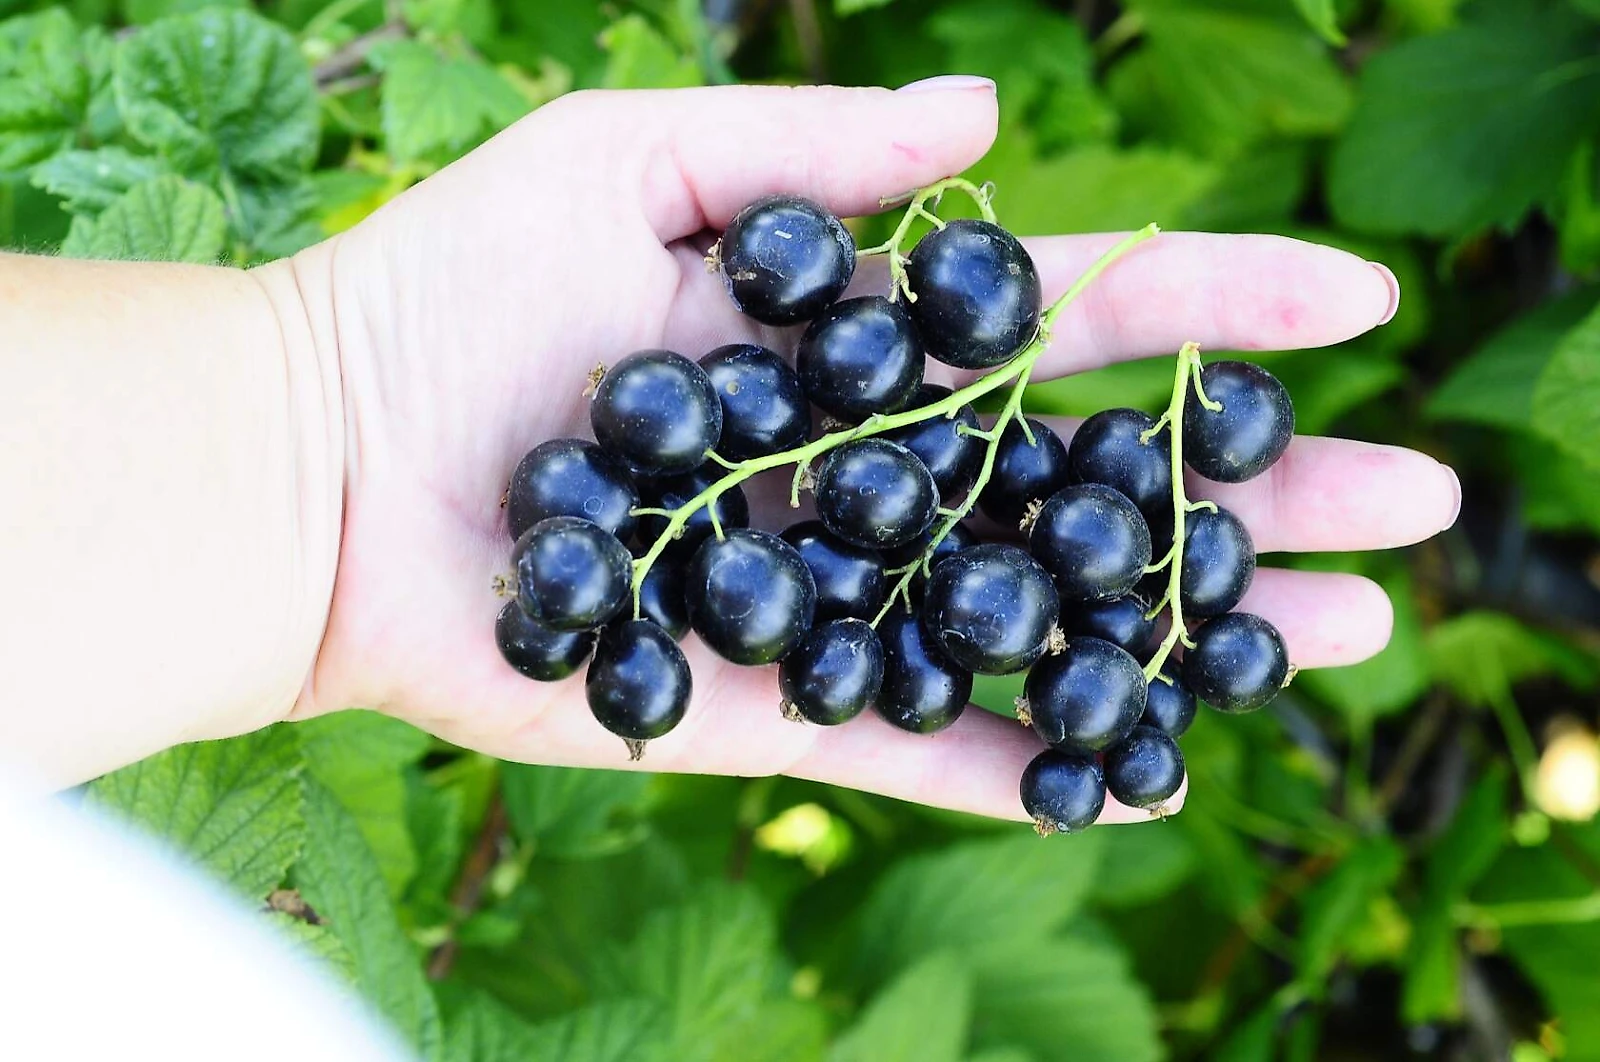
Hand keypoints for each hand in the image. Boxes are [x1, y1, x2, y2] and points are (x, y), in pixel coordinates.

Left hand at [280, 78, 1458, 823]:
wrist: (315, 465)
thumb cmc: (452, 295)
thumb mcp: (633, 160)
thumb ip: (816, 146)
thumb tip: (992, 121)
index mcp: (849, 344)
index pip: (1065, 322)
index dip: (1207, 311)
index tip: (1350, 299)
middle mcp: (860, 472)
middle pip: (1088, 483)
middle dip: (1249, 489)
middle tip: (1412, 501)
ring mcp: (824, 593)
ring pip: (1033, 621)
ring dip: (1185, 630)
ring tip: (1343, 634)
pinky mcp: (762, 699)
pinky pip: (914, 744)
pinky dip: (1026, 757)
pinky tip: (1152, 763)